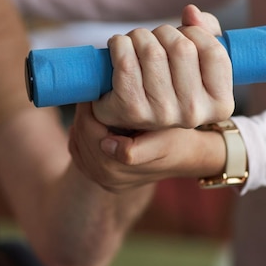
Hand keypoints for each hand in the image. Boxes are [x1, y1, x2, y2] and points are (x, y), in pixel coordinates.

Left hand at [69, 103, 225, 192]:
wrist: (187, 156)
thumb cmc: (177, 140)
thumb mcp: (163, 139)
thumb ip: (135, 148)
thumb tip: (106, 145)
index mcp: (118, 170)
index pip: (88, 131)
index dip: (89, 106)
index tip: (96, 86)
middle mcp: (107, 179)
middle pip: (80, 136)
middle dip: (85, 111)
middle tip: (93, 88)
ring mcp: (102, 179)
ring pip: (77, 142)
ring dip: (83, 120)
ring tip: (97, 101)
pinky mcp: (100, 175)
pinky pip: (80, 149)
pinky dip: (84, 132)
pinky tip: (98, 118)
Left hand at [92, 4, 233, 129]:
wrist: (131, 115)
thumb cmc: (171, 80)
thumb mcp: (199, 58)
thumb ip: (205, 29)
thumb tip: (191, 12)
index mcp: (220, 104)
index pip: (213, 52)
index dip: (194, 32)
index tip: (182, 34)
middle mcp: (194, 114)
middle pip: (181, 48)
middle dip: (163, 32)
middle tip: (154, 38)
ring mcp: (162, 115)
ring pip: (151, 51)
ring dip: (139, 36)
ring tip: (136, 43)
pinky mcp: (132, 111)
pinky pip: (125, 62)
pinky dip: (119, 44)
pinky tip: (119, 47)